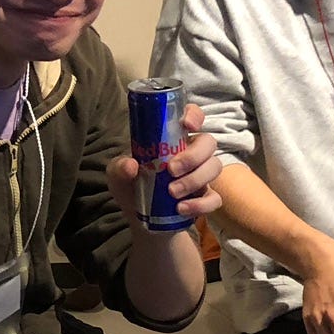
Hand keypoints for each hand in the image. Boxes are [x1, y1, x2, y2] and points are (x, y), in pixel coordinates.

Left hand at [107, 101, 224, 227]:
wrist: (139, 218)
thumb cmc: (131, 186)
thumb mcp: (118, 175)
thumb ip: (120, 168)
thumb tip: (131, 166)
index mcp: (172, 139)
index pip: (191, 116)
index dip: (194, 115)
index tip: (188, 125)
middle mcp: (191, 153)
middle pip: (208, 142)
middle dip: (193, 155)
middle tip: (171, 170)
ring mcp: (201, 175)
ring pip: (215, 167)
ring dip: (195, 180)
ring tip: (172, 192)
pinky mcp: (205, 198)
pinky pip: (215, 198)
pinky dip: (200, 204)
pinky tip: (181, 209)